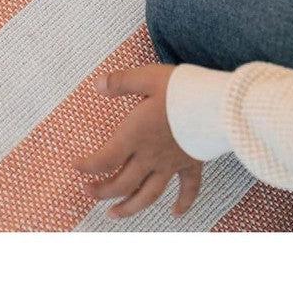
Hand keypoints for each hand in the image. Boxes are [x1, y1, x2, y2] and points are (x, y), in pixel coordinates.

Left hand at [74, 65, 203, 219]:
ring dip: (130, 207)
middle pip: (121, 183)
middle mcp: (150, 156)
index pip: (104, 160)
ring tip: (114, 215)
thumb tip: (97, 85)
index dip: (87, 166)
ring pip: (148, 195)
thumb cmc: (182, 90)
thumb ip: (122, 82)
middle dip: (102, 191)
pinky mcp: (192, 164)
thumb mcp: (148, 78)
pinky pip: (188, 189)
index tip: (75, 166)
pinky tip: (176, 213)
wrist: (216, 104)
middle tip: (88, 192)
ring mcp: (172, 164)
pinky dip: (183, 203)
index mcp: (135, 136)